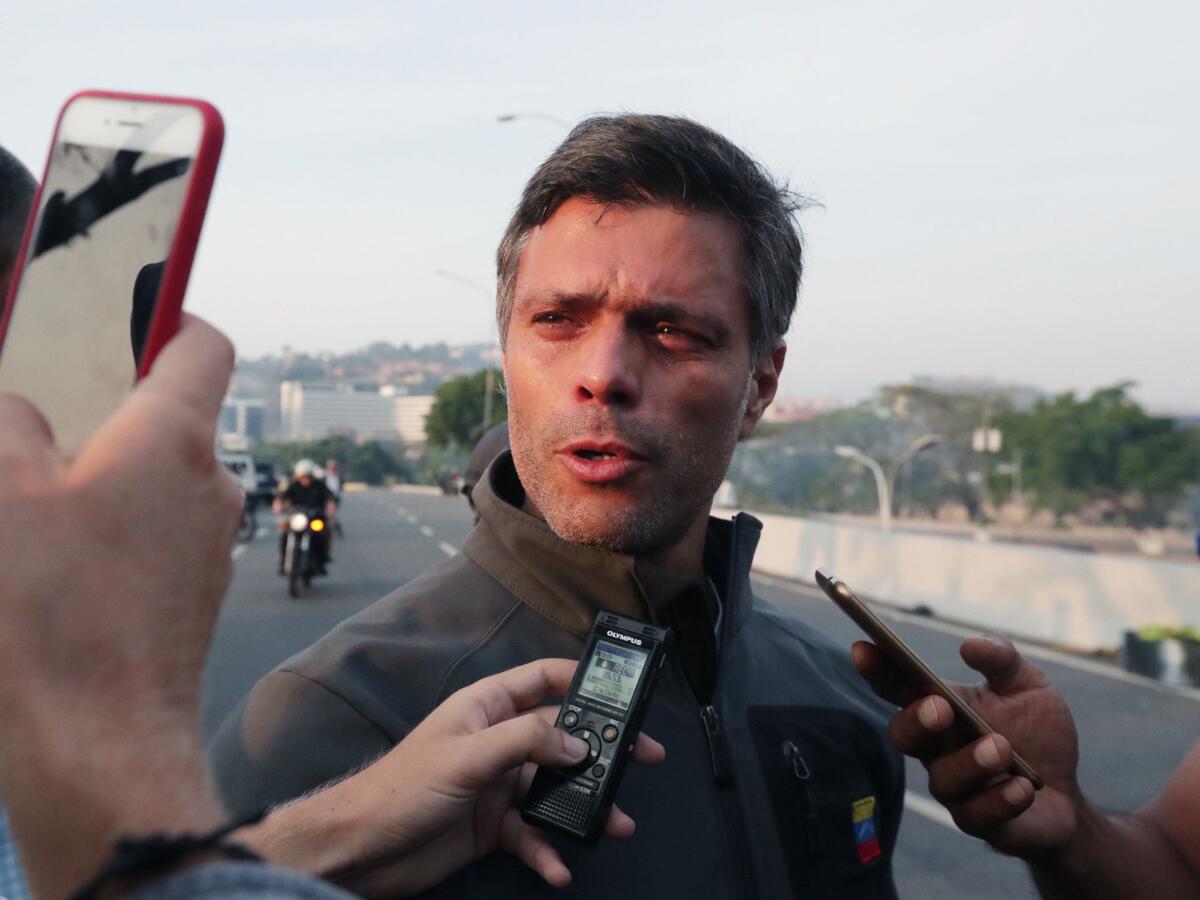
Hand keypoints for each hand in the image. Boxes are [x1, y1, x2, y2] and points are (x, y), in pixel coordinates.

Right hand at [0, 314, 241, 897]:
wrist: (100, 744)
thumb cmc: (48, 614)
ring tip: (30, 497)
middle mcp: (210, 482)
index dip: (168, 312)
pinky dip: (115, 522)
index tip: (129, 305)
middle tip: (40, 412)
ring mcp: (210, 541)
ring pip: (158, 478)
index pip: (202, 343)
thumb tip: (21, 408)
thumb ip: (10, 425)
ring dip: (103, 471)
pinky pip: (158, 530)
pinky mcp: (195, 591)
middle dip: (106, 405)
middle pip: (170, 413)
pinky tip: (56, 556)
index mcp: (172, 437)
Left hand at [244, 659, 665, 896]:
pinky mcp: (492, 825)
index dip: (582, 678)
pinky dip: (547, 849)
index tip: (623, 690)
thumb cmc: (404, 788)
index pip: (543, 679)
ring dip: (584, 807)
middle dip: (601, 749)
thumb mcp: (468, 756)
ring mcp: (496, 783)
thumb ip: (526, 742)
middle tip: (644, 758)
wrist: (360, 848)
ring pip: (553, 789)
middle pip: (560, 737)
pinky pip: (530, 832)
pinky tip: (558, 867)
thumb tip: (579, 743)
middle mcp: (497, 740)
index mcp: (487, 707)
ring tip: (616, 824)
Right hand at [853, 636, 1080, 856]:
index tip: (863, 647)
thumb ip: (1002, 659)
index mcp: (941, 707)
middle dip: (915, 721)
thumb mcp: (1027, 685)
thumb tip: (969, 645)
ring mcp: (955, 788)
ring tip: (1002, 748)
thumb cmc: (1036, 732)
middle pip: (903, 736)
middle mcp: (937, 748)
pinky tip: (1023, 788)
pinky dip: (999, 800)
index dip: (878, 669)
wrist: (1066, 792)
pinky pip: (976, 816)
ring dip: (969, 763)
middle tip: (940, 707)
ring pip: (942, 781)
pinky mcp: (980, 821)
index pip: (899, 687)